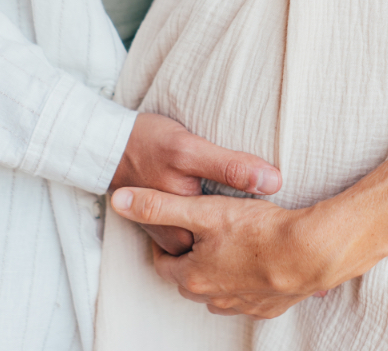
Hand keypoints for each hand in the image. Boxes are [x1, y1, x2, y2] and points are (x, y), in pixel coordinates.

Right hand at [109, 114, 282, 254]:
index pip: (239, 240)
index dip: (264, 227)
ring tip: (256, 213)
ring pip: (213, 241)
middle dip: (250, 231)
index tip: (281, 216)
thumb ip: (231, 167)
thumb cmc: (148, 143)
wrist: (107, 145)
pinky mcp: (168, 227)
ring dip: (235, 230)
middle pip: (226, 244)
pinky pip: (200, 232)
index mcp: (187, 228)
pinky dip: (218, 224)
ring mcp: (171, 236)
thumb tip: (273, 182)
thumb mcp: (190, 150)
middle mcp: (178, 240)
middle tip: (272, 213)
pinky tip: (234, 210)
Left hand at [109, 187, 339, 318]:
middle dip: (191, 257)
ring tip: (228, 244)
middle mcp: (213, 298)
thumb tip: (119, 200)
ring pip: (218, 289)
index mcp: (191, 277)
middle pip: (190, 277)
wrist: (311, 254)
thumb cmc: (258, 231)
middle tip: (200, 232)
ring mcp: (242, 306)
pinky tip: (257, 261)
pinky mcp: (268, 307)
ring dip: (218, 271)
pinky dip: (246, 280)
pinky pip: (248, 296)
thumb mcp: (203, 210)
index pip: (164, 262)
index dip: (166, 239)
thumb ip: (158, 206)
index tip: (174, 223)